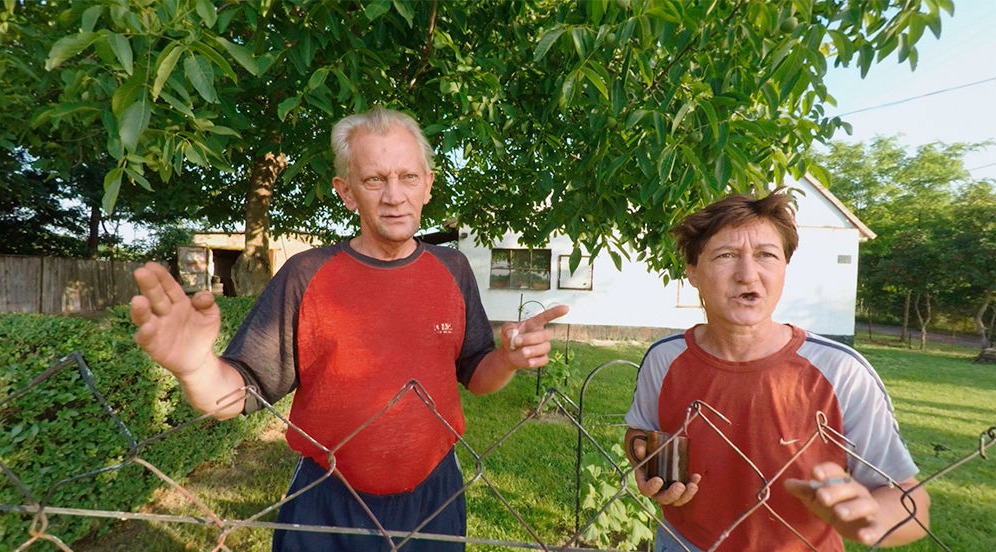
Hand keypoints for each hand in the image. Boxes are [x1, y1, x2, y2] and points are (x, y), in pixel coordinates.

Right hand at [130, 261, 220, 377]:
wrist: (198, 358)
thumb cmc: (202, 333)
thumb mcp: (211, 316)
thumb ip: (207, 304)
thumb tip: (204, 296)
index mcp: (178, 302)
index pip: (168, 286)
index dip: (161, 276)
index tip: (151, 265)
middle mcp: (163, 312)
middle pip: (155, 296)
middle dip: (148, 285)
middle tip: (140, 272)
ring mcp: (156, 328)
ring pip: (144, 316)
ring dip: (140, 309)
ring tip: (138, 300)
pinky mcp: (152, 344)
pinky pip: (145, 337)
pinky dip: (145, 332)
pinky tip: (147, 326)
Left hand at [500, 304, 568, 368]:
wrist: (509, 354)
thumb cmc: (510, 338)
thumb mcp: (505, 330)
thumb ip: (507, 329)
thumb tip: (512, 333)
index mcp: (534, 324)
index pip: (547, 316)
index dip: (556, 312)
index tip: (566, 308)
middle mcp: (541, 334)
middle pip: (543, 335)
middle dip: (529, 338)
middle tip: (515, 341)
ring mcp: (543, 347)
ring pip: (544, 347)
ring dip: (532, 350)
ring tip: (522, 352)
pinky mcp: (542, 358)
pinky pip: (544, 360)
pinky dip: (536, 361)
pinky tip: (528, 361)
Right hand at [628, 430, 699, 506]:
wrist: (652, 446)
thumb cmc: (644, 446)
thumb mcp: (639, 444)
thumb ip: (639, 446)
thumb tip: (640, 450)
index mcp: (644, 481)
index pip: (646, 490)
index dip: (652, 488)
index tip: (659, 480)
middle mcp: (656, 489)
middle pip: (663, 499)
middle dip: (672, 495)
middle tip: (680, 486)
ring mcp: (668, 489)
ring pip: (676, 500)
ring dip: (686, 495)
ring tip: (693, 486)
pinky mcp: (678, 485)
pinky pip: (685, 491)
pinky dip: (692, 485)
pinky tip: (696, 477)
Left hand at [785, 462, 880, 543]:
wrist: (868, 521)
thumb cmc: (837, 504)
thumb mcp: (819, 497)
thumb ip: (805, 490)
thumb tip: (787, 483)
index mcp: (842, 481)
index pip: (836, 471)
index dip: (826, 470)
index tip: (815, 473)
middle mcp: (857, 491)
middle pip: (849, 487)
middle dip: (835, 491)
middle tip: (821, 496)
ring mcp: (869, 508)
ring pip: (865, 505)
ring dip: (852, 509)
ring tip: (839, 513)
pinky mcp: (876, 526)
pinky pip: (876, 528)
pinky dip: (871, 532)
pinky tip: (863, 536)